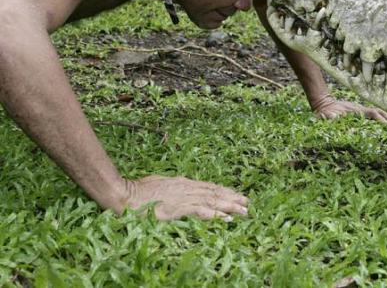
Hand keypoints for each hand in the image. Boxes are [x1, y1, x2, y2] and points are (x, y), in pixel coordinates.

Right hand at [122, 175, 248, 220]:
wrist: (123, 194)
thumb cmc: (137, 191)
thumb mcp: (159, 184)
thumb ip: (172, 186)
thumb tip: (179, 184)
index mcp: (183, 183)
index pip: (209, 187)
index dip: (224, 191)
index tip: (236, 195)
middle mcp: (186, 188)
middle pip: (214, 193)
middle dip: (232, 198)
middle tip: (247, 203)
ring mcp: (183, 197)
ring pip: (212, 201)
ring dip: (229, 206)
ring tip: (243, 210)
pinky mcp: (177, 208)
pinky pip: (200, 211)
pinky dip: (214, 214)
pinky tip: (225, 218)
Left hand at [311, 95, 386, 124]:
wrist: (323, 104)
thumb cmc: (325, 112)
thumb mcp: (326, 115)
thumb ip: (330, 116)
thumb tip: (334, 117)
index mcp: (355, 111)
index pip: (371, 113)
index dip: (380, 118)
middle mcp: (360, 110)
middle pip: (378, 112)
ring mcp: (360, 111)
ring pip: (377, 113)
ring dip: (386, 118)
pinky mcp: (359, 114)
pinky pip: (372, 116)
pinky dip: (380, 119)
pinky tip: (386, 125)